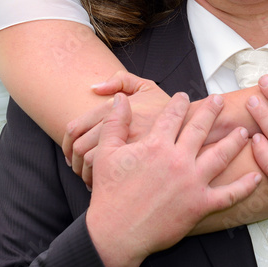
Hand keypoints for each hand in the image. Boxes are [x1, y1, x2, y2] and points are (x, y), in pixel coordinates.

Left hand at [64, 71, 171, 185]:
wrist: (201, 138)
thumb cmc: (171, 112)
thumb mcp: (148, 88)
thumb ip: (121, 80)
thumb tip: (94, 88)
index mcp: (114, 111)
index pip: (75, 126)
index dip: (67, 141)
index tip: (70, 152)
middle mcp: (120, 130)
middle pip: (78, 148)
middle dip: (73, 161)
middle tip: (76, 167)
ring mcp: (129, 152)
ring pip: (89, 166)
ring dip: (84, 174)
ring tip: (88, 178)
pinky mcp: (136, 171)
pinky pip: (106, 181)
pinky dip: (99, 185)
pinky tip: (104, 186)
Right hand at [86, 92, 260, 266]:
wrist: (117, 233)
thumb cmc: (110, 194)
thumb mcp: (105, 153)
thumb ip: (115, 123)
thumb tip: (121, 100)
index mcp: (156, 145)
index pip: (173, 116)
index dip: (180, 103)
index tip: (185, 96)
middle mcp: (178, 160)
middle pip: (200, 128)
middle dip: (211, 112)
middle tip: (220, 101)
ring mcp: (192, 182)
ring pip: (220, 155)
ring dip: (234, 141)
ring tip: (243, 131)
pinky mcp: (200, 205)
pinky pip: (229, 194)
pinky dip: (245, 186)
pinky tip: (256, 176)